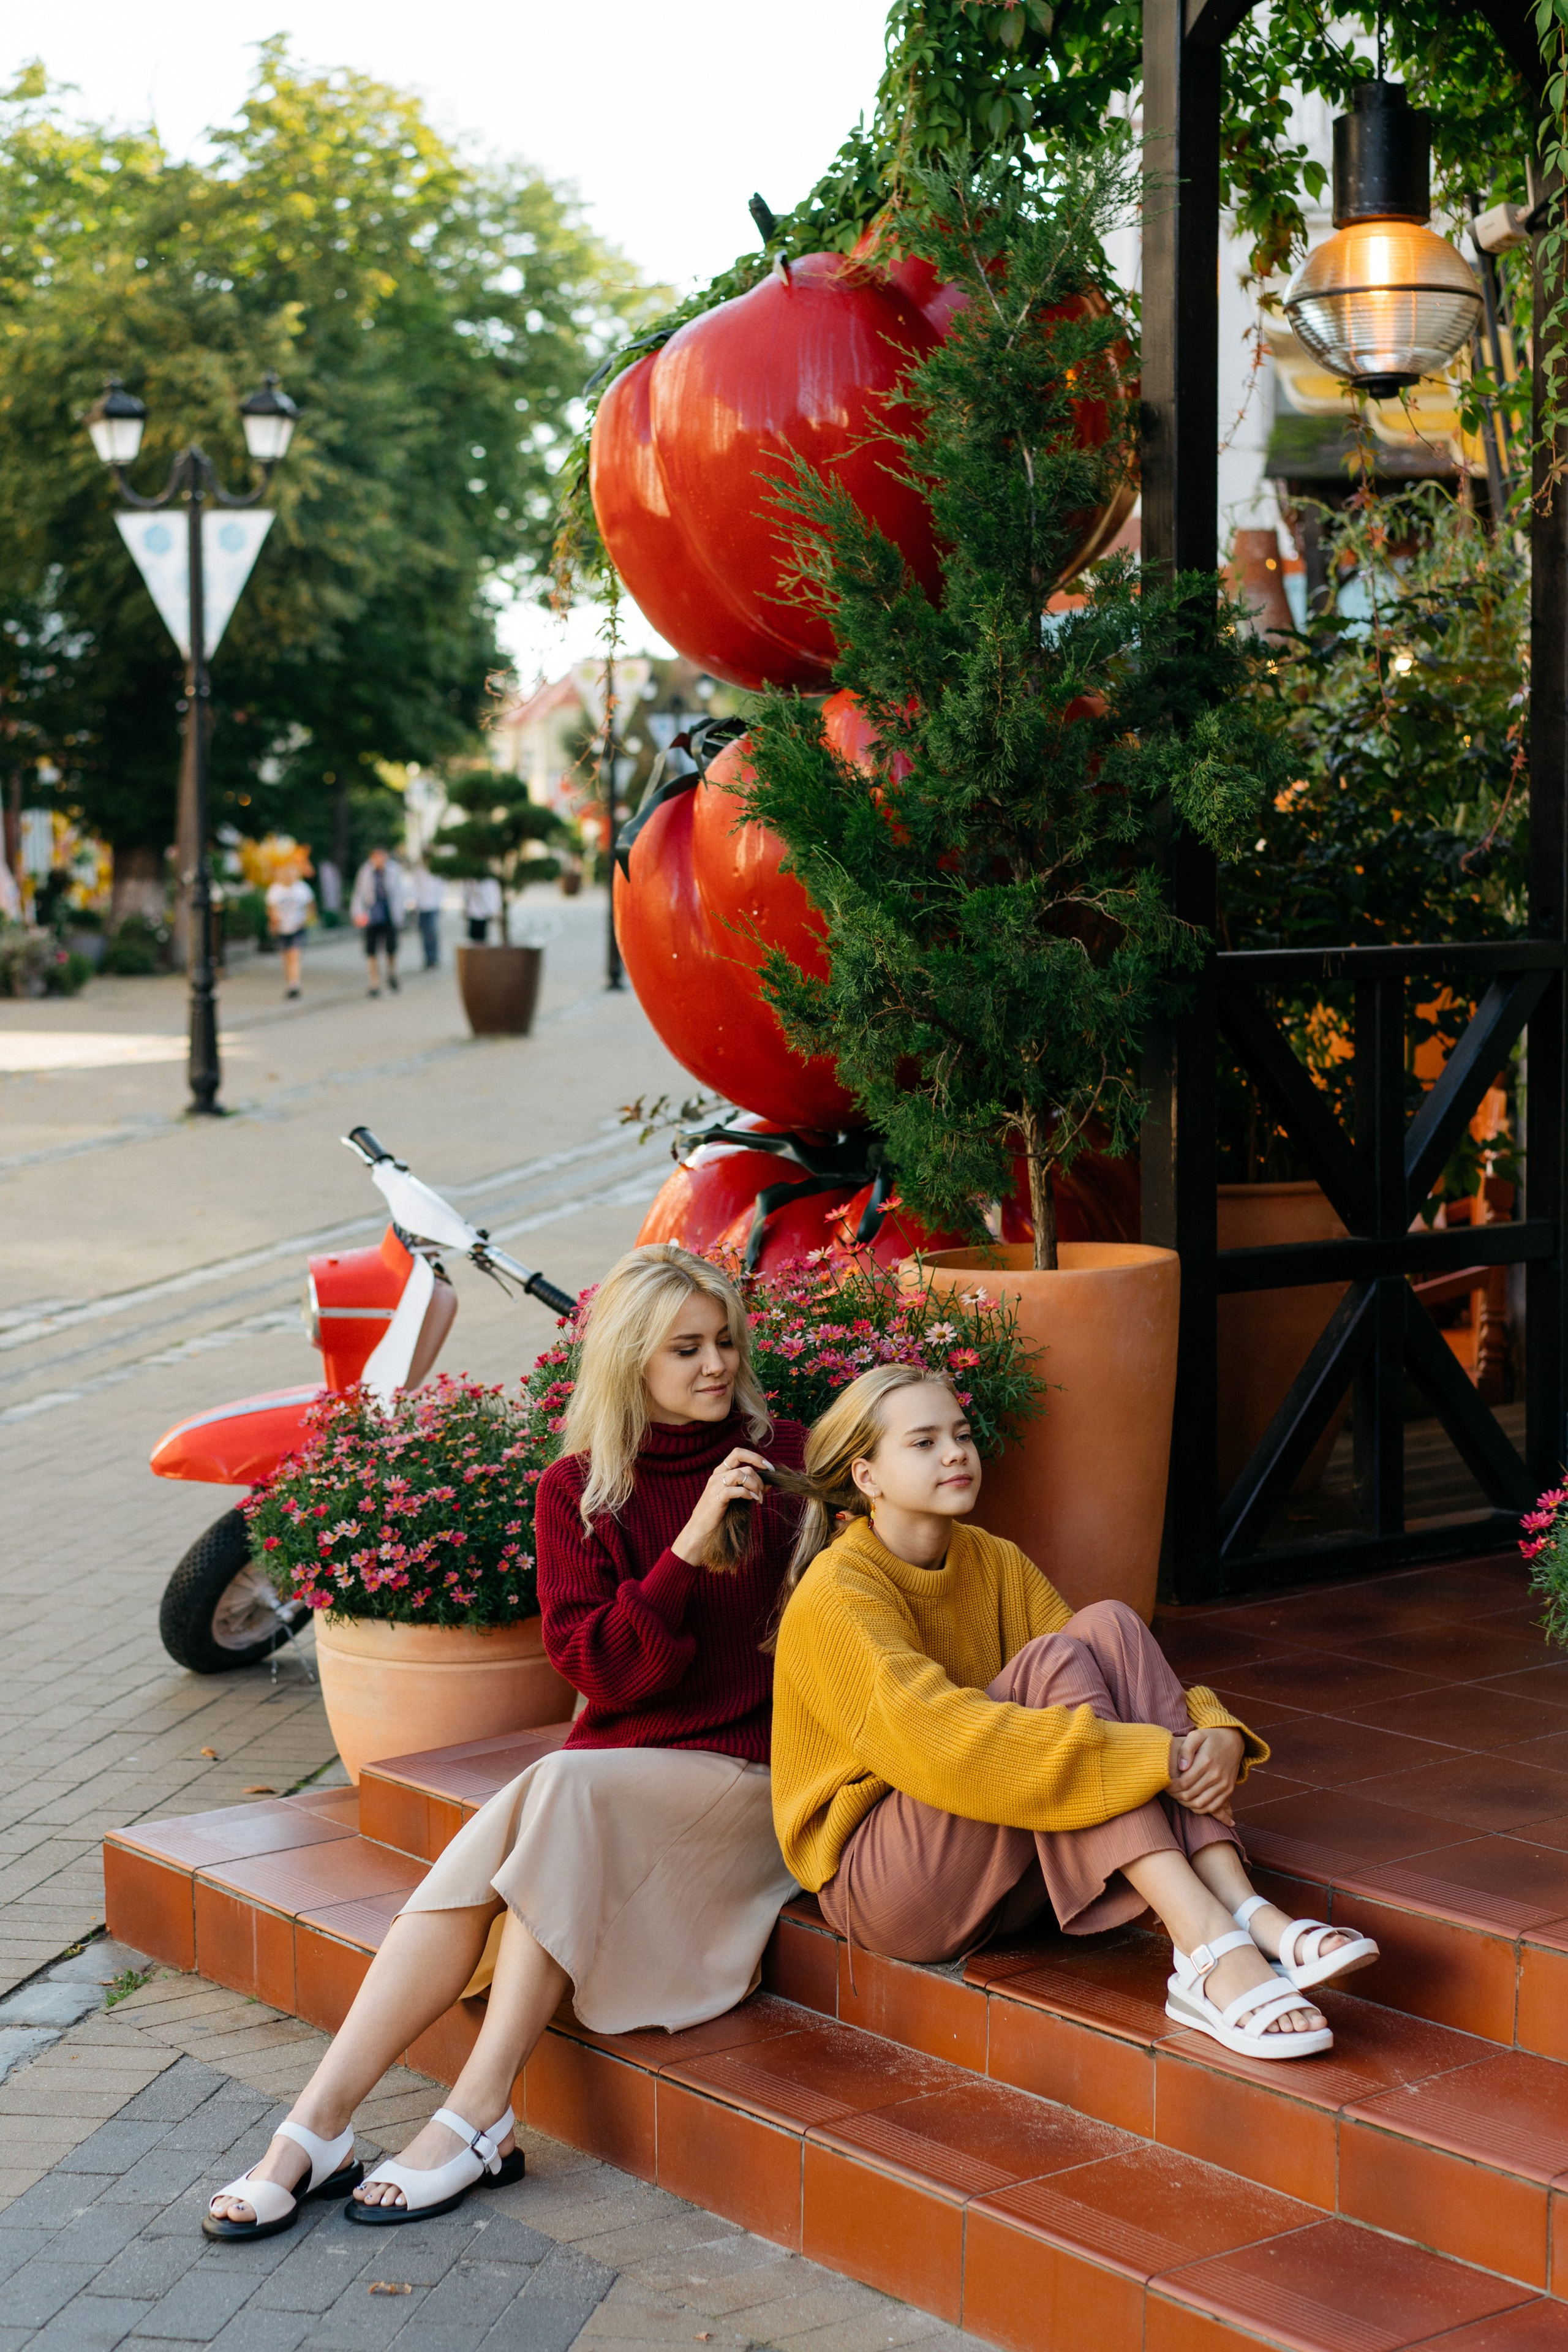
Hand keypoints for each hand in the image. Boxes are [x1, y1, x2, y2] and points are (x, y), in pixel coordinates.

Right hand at [671, 1449, 773, 1565]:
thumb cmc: (720, 1514)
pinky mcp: (716, 1497)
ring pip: (741, 1474)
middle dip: (759, 1476)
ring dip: (755, 1486)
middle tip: (763, 1491)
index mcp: (721, 1471)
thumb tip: (770, 1482)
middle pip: (744, 1463)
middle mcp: (717, 1475)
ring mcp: (716, 1485)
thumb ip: (751, 1487)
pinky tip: (751, 1501)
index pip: (738, 1452)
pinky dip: (747, 1494)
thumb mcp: (737, 1497)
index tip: (769, 1468)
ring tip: (758, 1499)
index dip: (756, 1457)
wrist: (701, 1530)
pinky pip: (736, 1489)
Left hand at [1168, 1725, 1244, 1817]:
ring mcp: (1224, 1784)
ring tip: (1178, 1796)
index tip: (1165, 1785)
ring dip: (1186, 1804)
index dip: (1171, 1787)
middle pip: (1190, 1795)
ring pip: (1200, 1804)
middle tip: (1169, 1792)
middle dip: (1175, 1795)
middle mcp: (1216, 1775)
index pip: (1183, 1783)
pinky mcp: (1229, 1790)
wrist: (1233, 1741)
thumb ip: (1186, 1749)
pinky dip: (1200, 1809)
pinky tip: (1191, 1802)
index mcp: (1206, 1761)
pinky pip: (1212, 1807)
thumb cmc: (1210, 1738)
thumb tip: (1182, 1767)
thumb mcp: (1196, 1736)